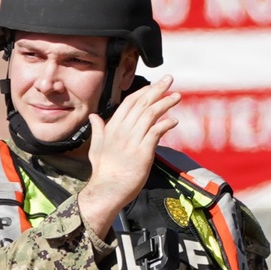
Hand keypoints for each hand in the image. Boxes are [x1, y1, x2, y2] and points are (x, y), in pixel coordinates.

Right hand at [76, 75, 180, 237]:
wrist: (107, 189)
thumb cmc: (103, 170)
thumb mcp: (96, 147)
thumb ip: (98, 129)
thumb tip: (93, 117)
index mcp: (112, 128)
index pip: (129, 103)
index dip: (144, 91)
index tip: (155, 85)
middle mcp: (122, 131)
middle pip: (142, 104)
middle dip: (157, 90)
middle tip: (169, 80)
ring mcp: (132, 141)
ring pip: (151, 115)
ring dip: (165, 104)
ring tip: (176, 97)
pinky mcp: (143, 152)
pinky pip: (156, 133)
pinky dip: (166, 125)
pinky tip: (174, 121)